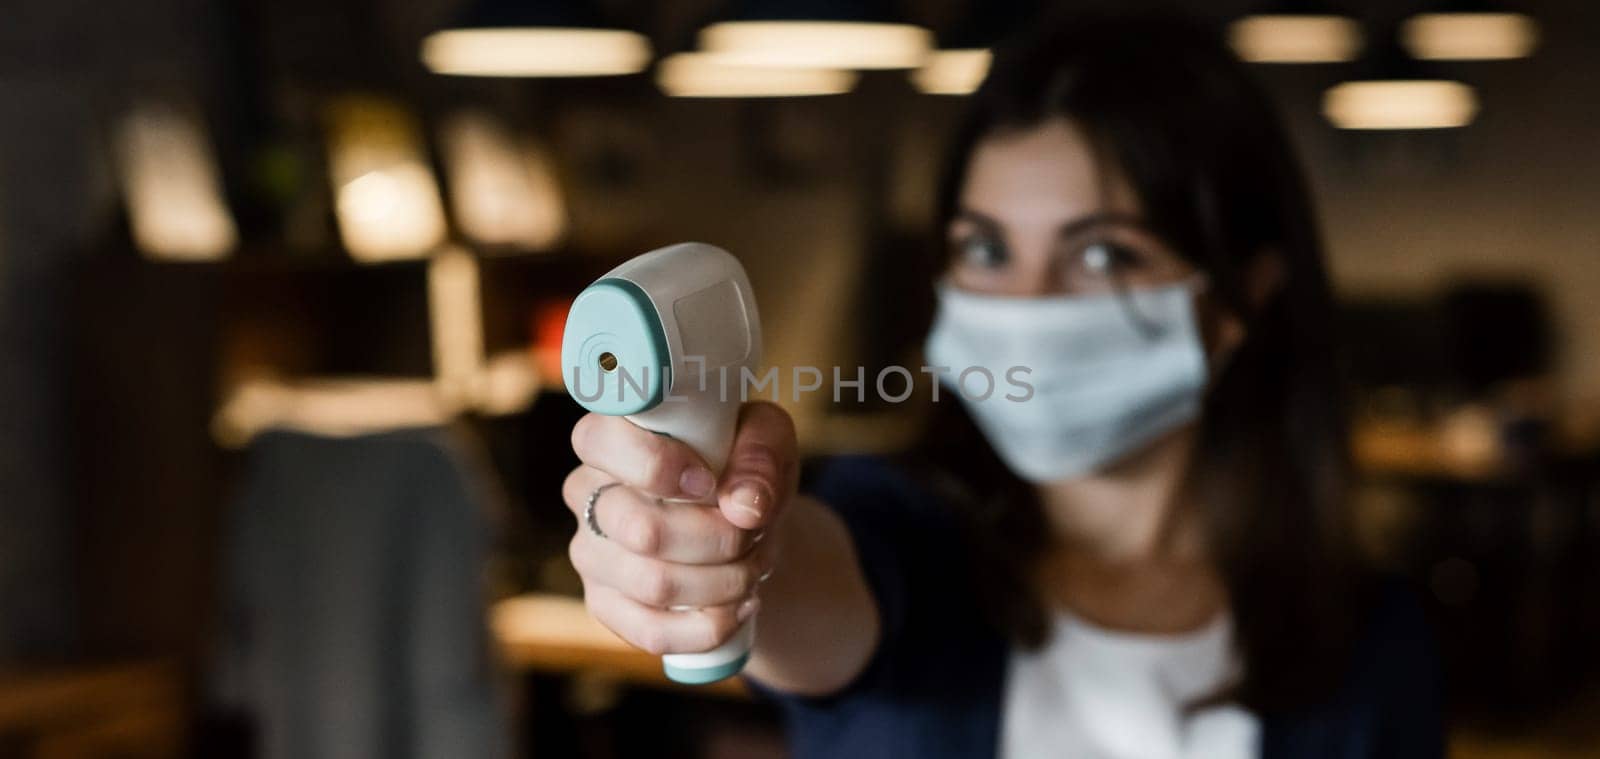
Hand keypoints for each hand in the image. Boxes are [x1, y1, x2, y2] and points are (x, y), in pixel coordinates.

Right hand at [563, 401, 799, 654]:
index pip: (598, 441)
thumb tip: (743, 506)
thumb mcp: (767, 441)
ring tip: (752, 566)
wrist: (745, 523)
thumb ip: (760, 456)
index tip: (709, 482)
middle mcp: (587, 492)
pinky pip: (651, 632)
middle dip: (718, 538)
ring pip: (654, 585)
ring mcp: (591, 552)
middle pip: (642, 531)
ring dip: (723, 582)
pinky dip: (710, 625)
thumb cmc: (744, 468)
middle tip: (751, 533)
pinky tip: (741, 605)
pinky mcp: (605, 604)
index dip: (657, 466)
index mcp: (612, 437)